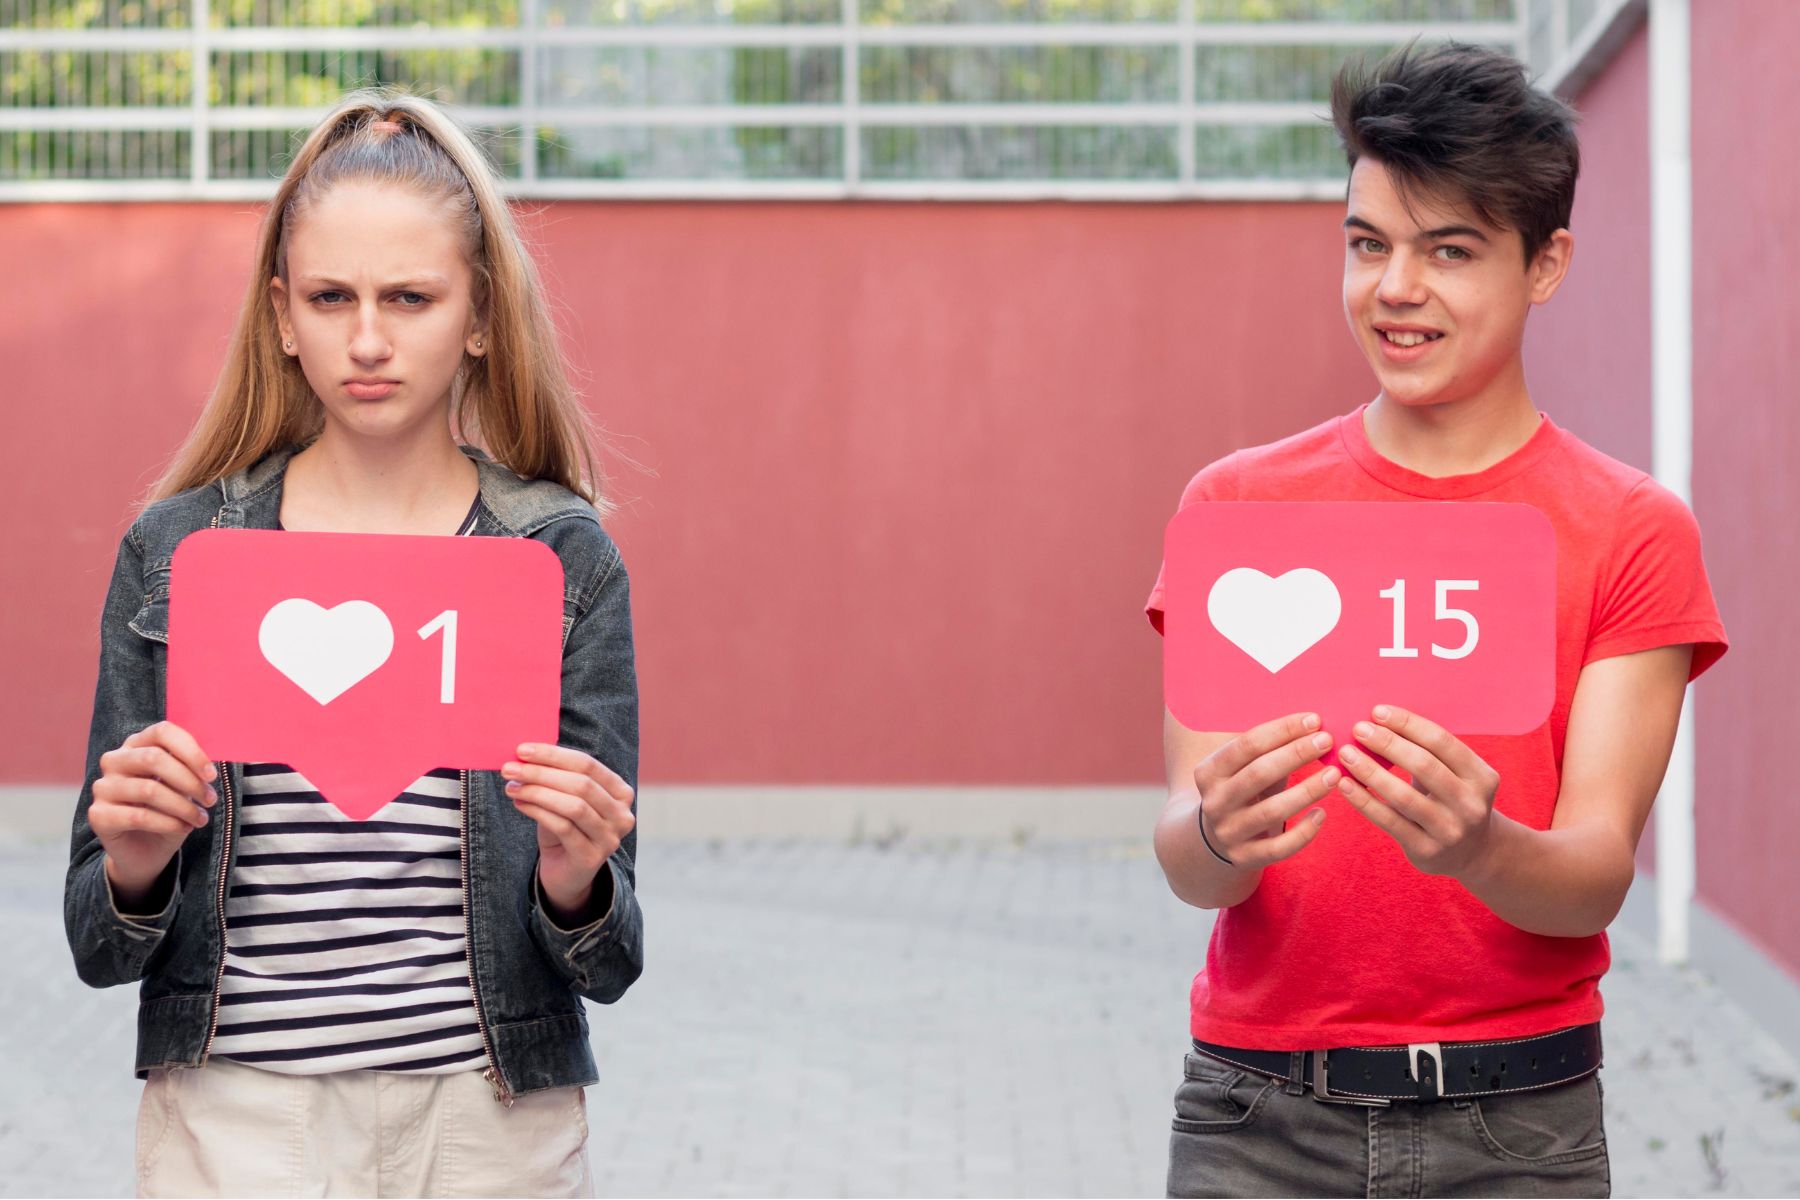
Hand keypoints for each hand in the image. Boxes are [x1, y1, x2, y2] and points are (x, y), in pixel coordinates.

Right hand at [92, 721, 216, 906]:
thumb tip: (207, 768)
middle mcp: (114, 761)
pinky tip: (183, 828)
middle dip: (189, 781)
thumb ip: (190, 770)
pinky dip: (168, 823)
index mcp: (137, 745)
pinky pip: (139, 816)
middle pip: (153, 758)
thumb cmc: (168, 810)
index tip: (211, 775)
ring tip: (200, 818)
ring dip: (183, 806)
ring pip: (149, 790)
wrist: (145, 851)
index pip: (162, 732)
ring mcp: (103, 787)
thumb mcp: (183, 787)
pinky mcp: (98, 815)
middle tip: (210, 800)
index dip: (190, 751)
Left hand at [502, 743, 635, 922]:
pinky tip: (519, 803)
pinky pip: (563, 827)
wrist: (566, 873)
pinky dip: (538, 812)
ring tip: (511, 786)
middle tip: (510, 768)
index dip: (554, 755)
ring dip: (537, 792)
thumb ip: (556, 776)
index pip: (588, 764)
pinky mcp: (591, 857)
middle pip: (581, 784)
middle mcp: (622, 815)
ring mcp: (610, 838)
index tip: (522, 750)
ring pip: (574, 806)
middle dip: (541, 772)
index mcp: (621, 792)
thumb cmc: (565, 828)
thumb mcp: (565, 798)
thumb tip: (525, 753)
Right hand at [1191, 712, 1338, 867]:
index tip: (1314, 720)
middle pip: (1259, 774)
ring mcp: (1228, 832)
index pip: (1247, 745)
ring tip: (1334, 775)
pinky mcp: (1244, 858)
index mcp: (1208, 772)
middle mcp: (1214, 802)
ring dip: (1307, 791)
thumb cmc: (1242, 791)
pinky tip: (1322, 814)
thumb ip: (1268, 750)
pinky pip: (1279, 848)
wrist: (1213, 839)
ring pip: (1272, 812)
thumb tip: (1313, 725)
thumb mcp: (1241, 768)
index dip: (1282, 730)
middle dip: (1296, 754)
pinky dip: (1304, 832)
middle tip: (1327, 741)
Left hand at [1335, 705, 1498, 878]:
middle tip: (1358, 729)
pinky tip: (1344, 784)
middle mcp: (1471, 804)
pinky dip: (1364, 800)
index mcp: (1482, 776)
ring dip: (1370, 771)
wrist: (1473, 853)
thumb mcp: (1456, 776)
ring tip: (1346, 754)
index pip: (1441, 742)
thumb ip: (1429, 752)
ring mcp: (1450, 830)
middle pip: (1423, 765)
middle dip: (1387, 743)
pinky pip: (1389, 821)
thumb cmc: (1452, 799)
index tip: (1377, 712)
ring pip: (1403, 796)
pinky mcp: (1427, 850)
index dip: (1408, 724)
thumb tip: (1379, 719)